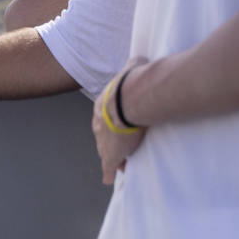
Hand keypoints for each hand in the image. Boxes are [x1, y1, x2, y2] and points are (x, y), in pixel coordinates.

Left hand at [92, 57, 148, 184]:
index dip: (116, 121)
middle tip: (123, 144)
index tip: (124, 124)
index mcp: (102, 106)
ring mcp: (104, 142)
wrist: (129, 100)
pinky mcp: (112, 156)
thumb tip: (140, 59)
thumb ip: (134, 64)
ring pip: (106, 152)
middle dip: (113, 140)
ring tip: (123, 162)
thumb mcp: (134, 67)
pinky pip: (109, 168)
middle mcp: (99, 125)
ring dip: (115, 156)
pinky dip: (111, 172)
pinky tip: (112, 178)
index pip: (105, 116)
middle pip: (104, 135)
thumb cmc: (133, 82)